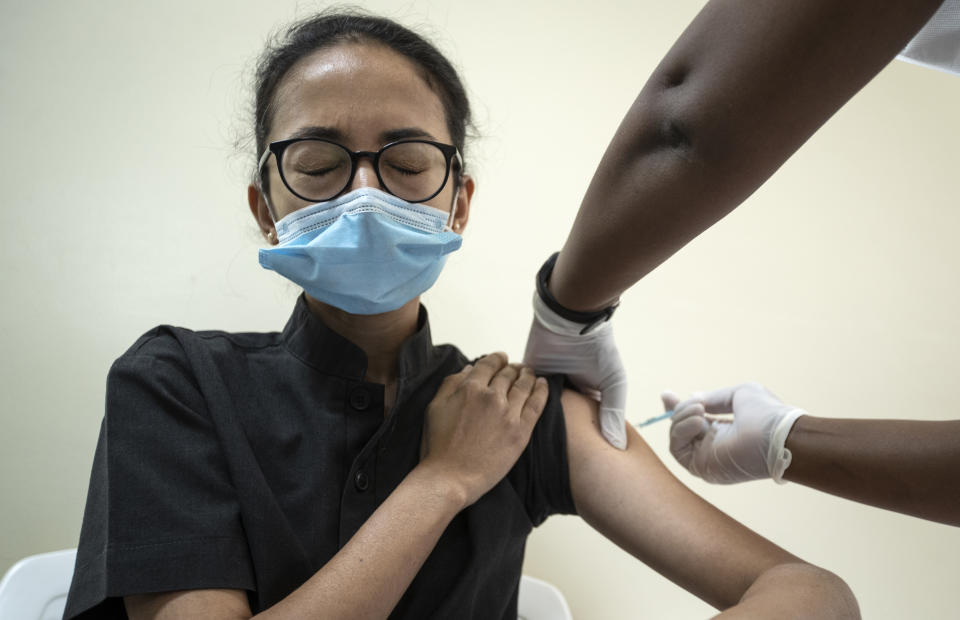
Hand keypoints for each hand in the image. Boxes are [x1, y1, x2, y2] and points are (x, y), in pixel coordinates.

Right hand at [420, 353, 548, 505]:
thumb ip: (451, 384)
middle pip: (508, 374)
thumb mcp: (435, 407)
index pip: (489, 364)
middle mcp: (492, 397)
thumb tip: (469, 368)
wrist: (450, 477)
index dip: (497, 358)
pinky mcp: (521, 432)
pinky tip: (543, 384)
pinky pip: (537, 404)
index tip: (501, 359)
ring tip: (530, 373)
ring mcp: (509, 414)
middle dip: (512, 368)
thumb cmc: (437, 445)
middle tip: (516, 368)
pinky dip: (542, 391)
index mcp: (470, 388)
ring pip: (524, 385)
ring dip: (528, 375)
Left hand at [523, 293, 627, 448]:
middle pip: (553, 415)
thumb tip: (617, 447)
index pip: (577, 421)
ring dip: (530, 417)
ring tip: (522, 440)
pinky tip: (511, 421)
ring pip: (533, 406)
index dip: (574, 439)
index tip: (570, 460)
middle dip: (548, 431)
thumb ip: (613, 414)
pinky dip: (516, 400)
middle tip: (539, 455)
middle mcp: (562, 389)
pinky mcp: (527, 370)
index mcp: (583, 394)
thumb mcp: (613, 383)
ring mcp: (543, 380)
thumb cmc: (598, 350)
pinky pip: (518, 390)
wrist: (573, 319)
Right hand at [665, 383, 805, 483]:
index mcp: (723, 430)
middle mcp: (712, 445)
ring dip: (682, 418)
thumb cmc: (766, 415)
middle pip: (679, 429)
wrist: (778, 438)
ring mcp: (705, 457)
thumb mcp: (739, 395)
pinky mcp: (700, 467)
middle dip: (676, 411)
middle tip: (682, 400)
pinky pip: (677, 448)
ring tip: (700, 411)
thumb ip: (714, 398)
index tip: (667, 394)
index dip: (678, 407)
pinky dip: (682, 431)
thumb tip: (693, 397)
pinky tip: (700, 422)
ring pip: (676, 437)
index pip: (693, 421)